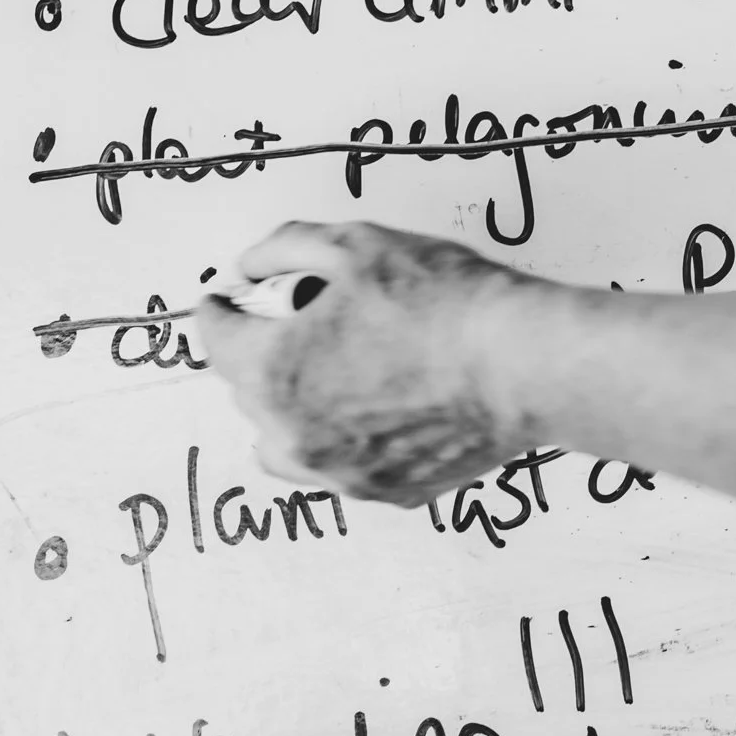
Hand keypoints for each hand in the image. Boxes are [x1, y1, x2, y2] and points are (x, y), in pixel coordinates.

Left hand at [197, 219, 539, 506]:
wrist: (520, 363)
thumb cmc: (444, 302)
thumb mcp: (356, 245)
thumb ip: (286, 248)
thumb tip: (252, 264)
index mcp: (274, 372)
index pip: (214, 338)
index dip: (219, 308)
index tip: (226, 298)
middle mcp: (294, 434)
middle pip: (248, 389)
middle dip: (264, 350)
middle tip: (308, 317)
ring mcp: (339, 471)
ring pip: (283, 441)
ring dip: (293, 405)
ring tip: (337, 369)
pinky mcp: (385, 490)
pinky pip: (339, 465)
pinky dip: (344, 437)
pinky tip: (381, 403)